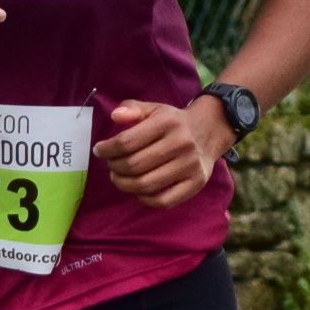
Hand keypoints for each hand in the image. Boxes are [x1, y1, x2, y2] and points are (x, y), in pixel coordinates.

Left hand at [98, 97, 232, 208]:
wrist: (209, 131)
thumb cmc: (173, 122)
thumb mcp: (154, 109)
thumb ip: (132, 109)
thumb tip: (115, 117)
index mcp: (167, 122)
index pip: (127, 142)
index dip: (107, 149)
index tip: (99, 150)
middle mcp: (181, 144)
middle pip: (134, 165)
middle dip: (114, 168)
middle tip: (111, 166)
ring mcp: (190, 166)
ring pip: (146, 185)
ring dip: (124, 185)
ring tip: (118, 178)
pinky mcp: (195, 184)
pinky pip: (163, 200)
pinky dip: (144, 199)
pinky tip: (137, 190)